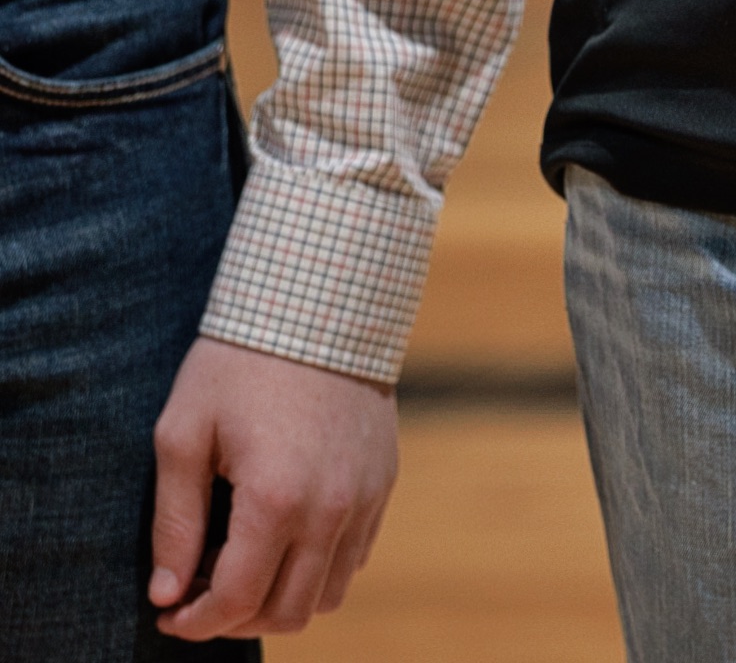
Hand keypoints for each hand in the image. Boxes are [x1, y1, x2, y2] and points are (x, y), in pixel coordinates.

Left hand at [149, 334, 398, 638]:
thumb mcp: (184, 432)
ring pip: (328, 595)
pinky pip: (356, 556)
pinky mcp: (383, 480)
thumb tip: (167, 594)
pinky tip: (287, 539)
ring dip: (282, 601)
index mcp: (275, 499)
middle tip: (203, 595)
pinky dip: (321, 569)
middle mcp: (329, 508)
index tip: (170, 613)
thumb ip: (174, 522)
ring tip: (246, 571)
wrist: (319, 298)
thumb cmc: (240, 360)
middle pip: (286, 613)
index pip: (236, 601)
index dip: (196, 622)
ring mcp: (364, 496)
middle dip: (236, 620)